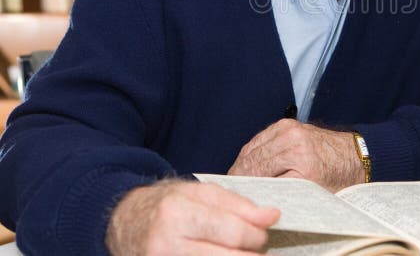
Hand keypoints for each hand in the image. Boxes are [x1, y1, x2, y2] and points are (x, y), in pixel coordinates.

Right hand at [105, 179, 279, 255]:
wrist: (125, 223)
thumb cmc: (167, 205)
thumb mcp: (200, 193)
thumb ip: (238, 204)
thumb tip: (271, 216)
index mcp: (178, 213)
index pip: (232, 232)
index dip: (256, 236)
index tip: (263, 233)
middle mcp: (167, 243)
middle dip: (252, 255)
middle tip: (258, 249)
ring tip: (243, 254)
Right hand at [228, 118, 362, 191]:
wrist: (355, 155)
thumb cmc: (338, 178)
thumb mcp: (315, 194)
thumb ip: (288, 194)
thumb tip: (259, 199)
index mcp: (303, 162)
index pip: (262, 179)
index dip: (249, 191)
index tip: (241, 201)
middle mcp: (294, 141)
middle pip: (253, 163)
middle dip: (240, 179)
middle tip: (233, 193)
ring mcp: (288, 129)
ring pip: (252, 151)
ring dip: (241, 166)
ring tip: (236, 182)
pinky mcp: (284, 124)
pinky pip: (258, 140)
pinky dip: (250, 154)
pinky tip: (247, 166)